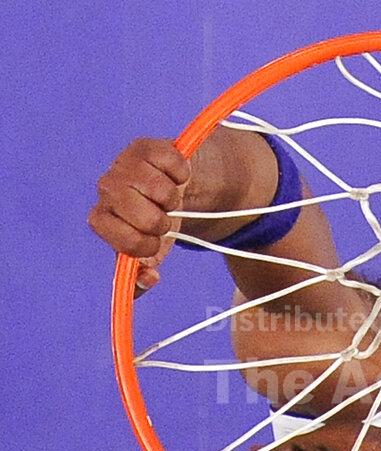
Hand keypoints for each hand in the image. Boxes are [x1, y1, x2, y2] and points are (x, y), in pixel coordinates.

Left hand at [88, 139, 189, 297]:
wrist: (168, 182)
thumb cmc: (154, 219)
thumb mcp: (149, 248)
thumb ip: (142, 273)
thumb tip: (148, 279)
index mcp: (103, 218)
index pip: (122, 240)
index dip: (145, 246)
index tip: (155, 244)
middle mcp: (107, 189)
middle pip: (147, 219)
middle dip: (164, 224)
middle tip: (162, 217)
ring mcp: (125, 165)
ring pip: (164, 193)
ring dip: (174, 200)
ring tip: (167, 197)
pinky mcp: (146, 146)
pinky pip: (177, 168)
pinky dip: (182, 176)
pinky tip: (173, 176)